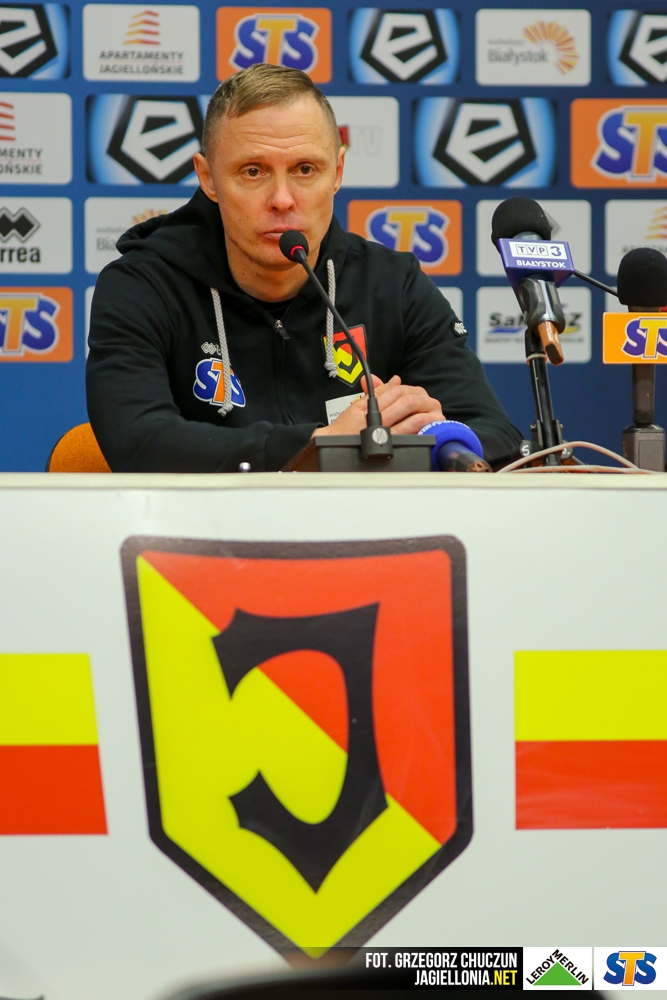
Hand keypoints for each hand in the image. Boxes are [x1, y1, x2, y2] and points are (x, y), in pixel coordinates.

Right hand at [313, 374, 444, 437]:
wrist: (334, 446)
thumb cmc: (346, 428)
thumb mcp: (359, 406)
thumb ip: (377, 392)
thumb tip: (395, 380)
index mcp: (373, 406)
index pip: (397, 391)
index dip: (411, 390)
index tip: (418, 393)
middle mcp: (380, 418)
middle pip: (408, 402)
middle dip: (423, 400)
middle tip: (432, 402)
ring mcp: (387, 433)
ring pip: (412, 418)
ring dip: (428, 414)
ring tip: (436, 413)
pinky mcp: (392, 446)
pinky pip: (410, 435)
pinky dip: (423, 428)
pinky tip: (430, 426)